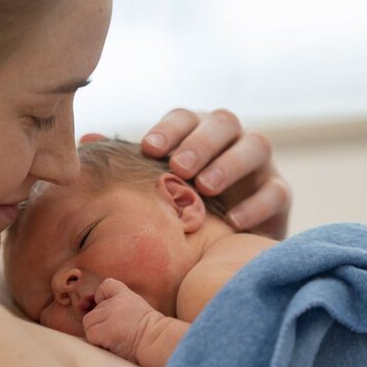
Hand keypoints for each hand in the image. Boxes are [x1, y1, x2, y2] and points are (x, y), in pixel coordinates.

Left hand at [82, 279, 159, 364]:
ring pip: (88, 323)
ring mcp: (109, 314)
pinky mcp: (104, 329)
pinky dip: (97, 343)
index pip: (106, 285)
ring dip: (96, 334)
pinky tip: (112, 345)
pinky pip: (90, 335)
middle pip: (93, 311)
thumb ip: (123, 311)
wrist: (158, 341)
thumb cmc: (152, 334)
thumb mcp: (140, 313)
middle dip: (100, 325)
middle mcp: (115, 302)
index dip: (100, 297)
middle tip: (116, 334)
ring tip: (113, 340)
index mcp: (126, 296)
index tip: (104, 309)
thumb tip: (106, 320)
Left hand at [85, 108, 291, 237]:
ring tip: (205, 187)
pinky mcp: (280, 195)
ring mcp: (260, 166)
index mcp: (198, 133)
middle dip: (200, 141)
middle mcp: (232, 141)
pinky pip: (277, 190)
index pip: (185, 116)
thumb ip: (127, 166)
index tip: (148, 148)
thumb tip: (86, 141)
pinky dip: (256, 204)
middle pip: (223, 121)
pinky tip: (232, 221)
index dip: (168, 128)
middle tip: (178, 168)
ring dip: (229, 163)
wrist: (226, 250)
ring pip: (256, 145)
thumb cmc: (182, 212)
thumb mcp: (156, 190)